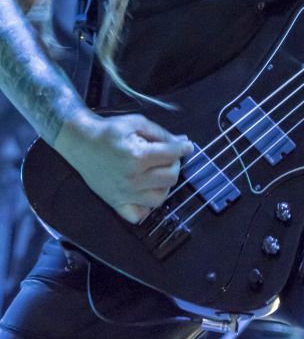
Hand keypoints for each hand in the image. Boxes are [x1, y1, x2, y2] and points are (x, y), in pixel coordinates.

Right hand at [54, 111, 192, 223]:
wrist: (81, 142)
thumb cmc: (109, 131)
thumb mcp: (137, 123)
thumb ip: (161, 134)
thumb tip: (182, 141)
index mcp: (138, 156)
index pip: (172, 155)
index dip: (183, 148)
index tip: (187, 146)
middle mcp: (133, 179)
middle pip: (171, 178)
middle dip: (174, 164)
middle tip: (167, 156)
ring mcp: (124, 194)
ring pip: (159, 198)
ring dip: (163, 185)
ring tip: (157, 173)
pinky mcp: (116, 203)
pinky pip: (138, 215)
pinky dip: (145, 207)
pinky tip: (145, 192)